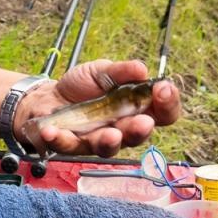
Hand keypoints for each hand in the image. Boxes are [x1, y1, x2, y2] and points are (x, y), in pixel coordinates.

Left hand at [14, 59, 180, 157]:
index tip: (163, 89)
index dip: (168, 104)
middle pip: (138, 135)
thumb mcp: (101, 71)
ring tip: (110, 134)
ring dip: (109, 141)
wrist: (49, 97)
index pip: (162, 113)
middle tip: (143, 122)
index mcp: (136, 109)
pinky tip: (51, 130)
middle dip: (141, 129)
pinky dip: (60, 138)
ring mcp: (97, 139)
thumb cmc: (83, 86)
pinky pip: (68, 145)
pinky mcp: (71, 145)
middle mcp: (122, 128)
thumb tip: (141, 69)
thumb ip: (120, 72)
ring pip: (109, 147)